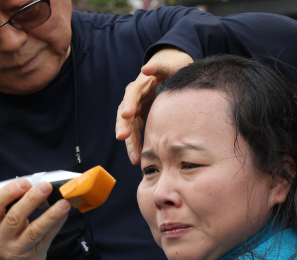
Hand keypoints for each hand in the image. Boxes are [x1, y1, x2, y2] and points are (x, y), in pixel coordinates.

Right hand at [0, 179, 69, 259]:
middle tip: (46, 187)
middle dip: (31, 200)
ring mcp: (15, 251)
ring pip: (34, 230)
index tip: (24, 183)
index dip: (8, 193)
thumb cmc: (1, 245)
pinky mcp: (32, 258)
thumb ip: (7, 211)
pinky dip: (56, 224)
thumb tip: (31, 187)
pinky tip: (64, 214)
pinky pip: (47, 239)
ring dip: (51, 214)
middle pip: (14, 218)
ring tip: (63, 202)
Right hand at [116, 48, 193, 163]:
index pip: (132, 94)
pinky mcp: (142, 118)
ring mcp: (137, 109)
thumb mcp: (168, 64)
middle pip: (126, 113)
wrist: (174, 70)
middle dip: (124, 126)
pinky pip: (137, 132)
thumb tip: (145, 69)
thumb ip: (158, 66)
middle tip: (122, 138)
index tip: (127, 114)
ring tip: (134, 158)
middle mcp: (135, 98)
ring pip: (130, 126)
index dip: (129, 103)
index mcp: (140, 85)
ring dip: (130, 142)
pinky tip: (140, 158)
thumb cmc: (172, 67)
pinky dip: (137, 144)